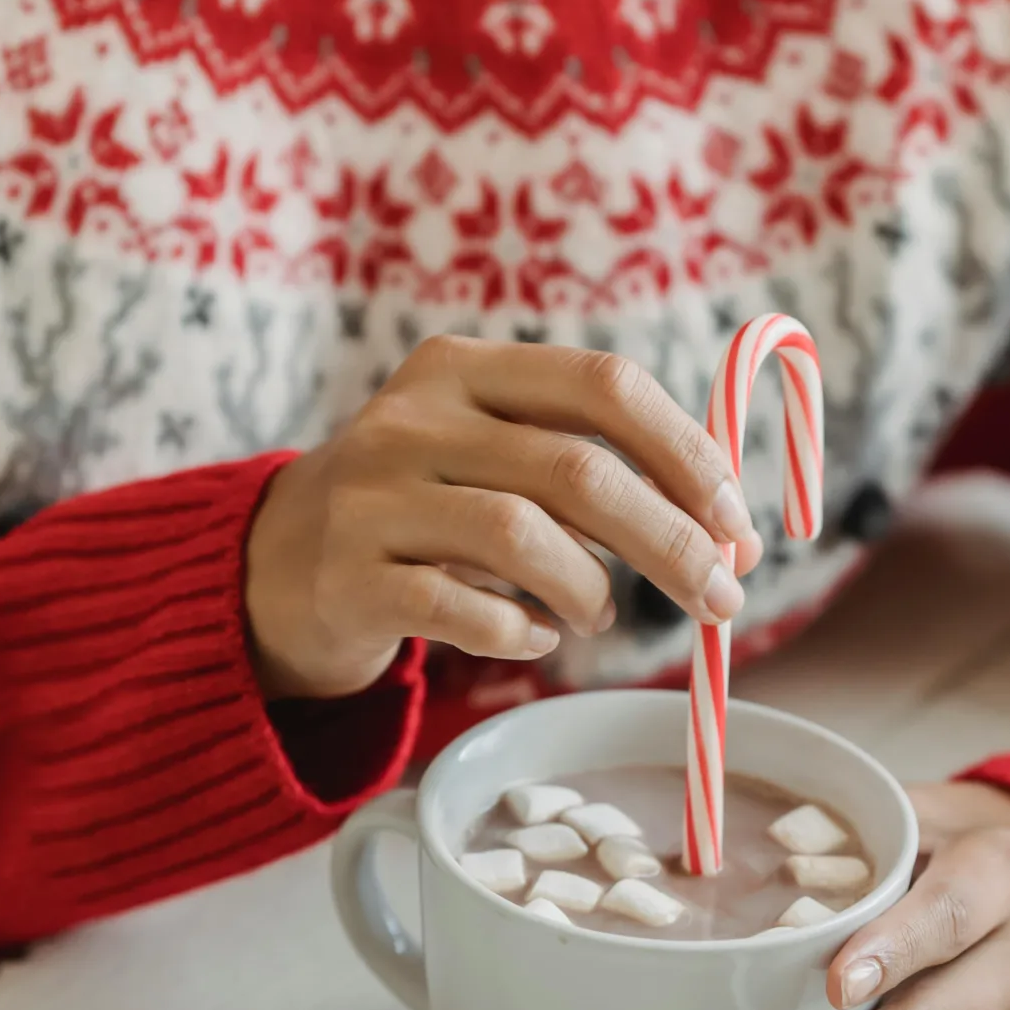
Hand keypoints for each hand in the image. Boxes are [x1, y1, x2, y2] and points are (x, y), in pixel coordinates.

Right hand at [243, 338, 760, 697]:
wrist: (272, 564)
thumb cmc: (422, 510)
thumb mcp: (486, 453)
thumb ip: (588, 467)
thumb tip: (723, 530)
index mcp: (464, 369)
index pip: (602, 386)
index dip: (685, 454)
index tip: (737, 522)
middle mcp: (412, 419)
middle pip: (576, 471)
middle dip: (669, 542)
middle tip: (720, 599)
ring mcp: (371, 497)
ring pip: (522, 536)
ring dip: (590, 589)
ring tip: (600, 614)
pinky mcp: (346, 578)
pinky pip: (460, 609)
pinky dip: (518, 633)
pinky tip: (533, 639)